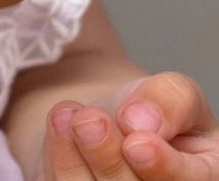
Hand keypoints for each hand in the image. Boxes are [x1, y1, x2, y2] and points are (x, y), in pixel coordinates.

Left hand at [43, 74, 218, 180]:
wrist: (109, 121)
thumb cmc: (149, 113)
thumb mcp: (173, 91)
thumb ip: (170, 101)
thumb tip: (140, 120)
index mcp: (204, 178)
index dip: (164, 168)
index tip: (137, 142)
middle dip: (109, 160)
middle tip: (90, 120)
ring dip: (76, 162)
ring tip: (73, 116)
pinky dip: (59, 159)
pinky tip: (60, 123)